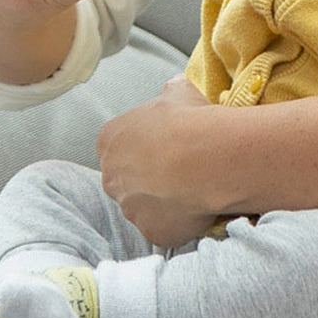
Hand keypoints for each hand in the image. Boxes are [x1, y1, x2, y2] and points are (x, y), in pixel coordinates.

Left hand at [98, 75, 221, 246]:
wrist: (207, 158)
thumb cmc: (189, 120)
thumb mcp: (179, 92)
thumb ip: (169, 91)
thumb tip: (174, 85)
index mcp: (110, 140)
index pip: (119, 145)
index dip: (144, 145)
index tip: (166, 143)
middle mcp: (111, 176)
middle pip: (126, 178)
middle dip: (148, 175)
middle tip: (179, 167)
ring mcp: (129, 208)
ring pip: (143, 205)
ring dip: (162, 199)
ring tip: (192, 186)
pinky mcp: (151, 232)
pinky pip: (163, 226)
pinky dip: (177, 220)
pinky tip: (197, 204)